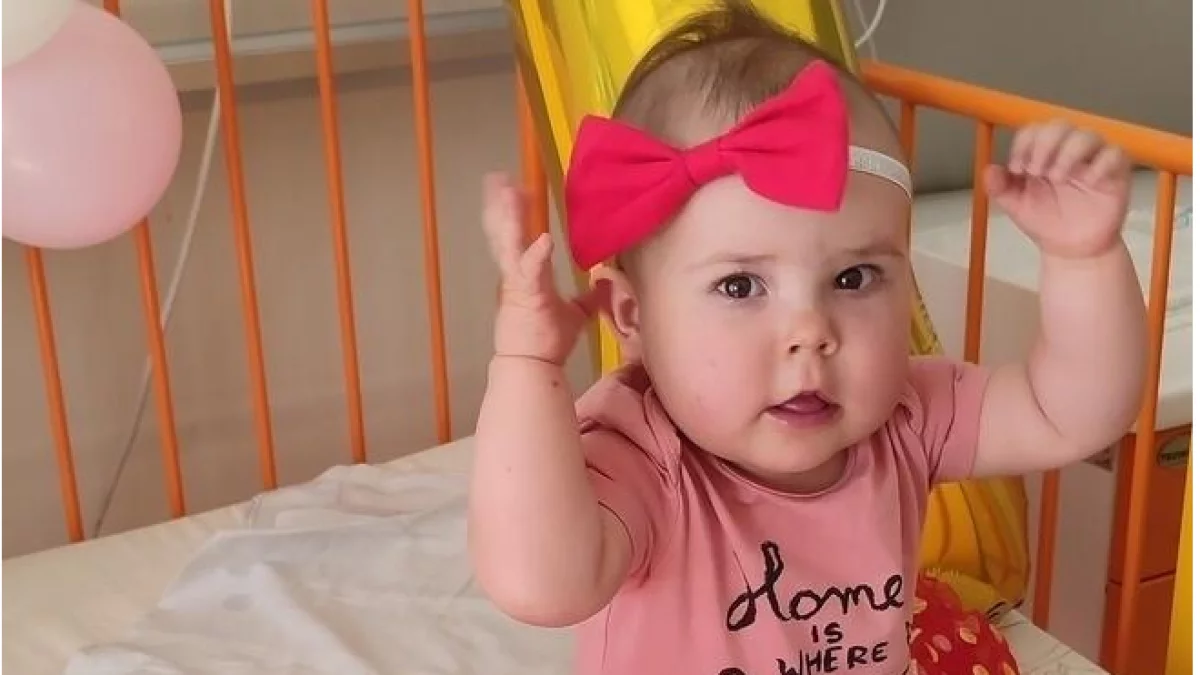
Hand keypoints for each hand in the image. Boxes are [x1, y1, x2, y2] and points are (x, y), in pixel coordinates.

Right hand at [483, 173, 605, 365]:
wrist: (530, 364)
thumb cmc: (546, 341)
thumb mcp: (572, 315)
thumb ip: (585, 299)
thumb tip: (601, 286)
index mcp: (523, 275)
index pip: (519, 236)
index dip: (517, 213)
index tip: (519, 189)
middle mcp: (515, 274)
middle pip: (505, 232)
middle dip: (502, 205)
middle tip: (499, 177)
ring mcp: (517, 283)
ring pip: (509, 242)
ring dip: (508, 216)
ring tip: (507, 190)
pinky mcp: (527, 295)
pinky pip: (531, 271)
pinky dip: (536, 255)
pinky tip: (544, 239)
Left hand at [985, 120, 1131, 258]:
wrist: (1070, 250)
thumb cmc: (1045, 222)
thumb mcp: (1016, 206)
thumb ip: (1000, 188)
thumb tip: (988, 171)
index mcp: (1042, 154)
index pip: (1034, 130)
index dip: (1024, 144)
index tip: (1017, 168)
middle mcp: (1068, 151)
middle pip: (1060, 125)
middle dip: (1044, 144)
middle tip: (1035, 170)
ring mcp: (1093, 160)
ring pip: (1088, 135)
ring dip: (1069, 152)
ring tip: (1056, 177)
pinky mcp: (1116, 172)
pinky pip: (1116, 154)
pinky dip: (1101, 163)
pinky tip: (1089, 180)